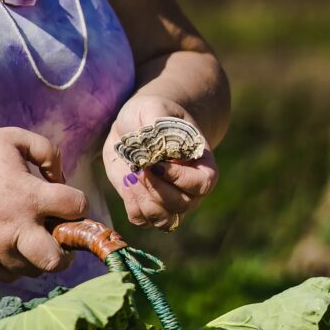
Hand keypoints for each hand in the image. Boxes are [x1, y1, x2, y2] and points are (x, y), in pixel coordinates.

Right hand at [0, 128, 88, 280]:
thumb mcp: (14, 137)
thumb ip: (47, 151)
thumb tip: (62, 179)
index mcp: (30, 195)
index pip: (76, 207)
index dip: (79, 203)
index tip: (69, 201)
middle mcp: (17, 227)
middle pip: (57, 260)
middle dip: (67, 251)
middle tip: (60, 238)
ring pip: (35, 271)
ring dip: (41, 257)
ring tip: (35, 239)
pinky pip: (9, 276)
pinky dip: (17, 266)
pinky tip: (14, 248)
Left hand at [103, 95, 217, 232]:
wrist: (135, 125)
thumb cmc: (153, 114)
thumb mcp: (155, 109)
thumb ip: (158, 125)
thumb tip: (157, 153)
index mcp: (202, 164)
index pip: (203, 183)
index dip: (180, 178)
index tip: (156, 164)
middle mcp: (190, 188)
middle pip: (182, 205)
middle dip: (156, 188)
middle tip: (139, 167)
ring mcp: (170, 201)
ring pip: (163, 219)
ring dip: (143, 200)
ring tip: (131, 175)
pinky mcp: (146, 204)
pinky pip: (142, 220)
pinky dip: (132, 205)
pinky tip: (126, 181)